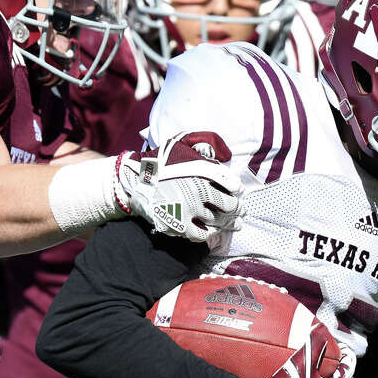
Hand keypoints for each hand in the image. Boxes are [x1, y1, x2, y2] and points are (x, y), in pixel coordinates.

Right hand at [114, 130, 243, 243]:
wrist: (135, 179)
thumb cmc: (161, 160)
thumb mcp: (183, 143)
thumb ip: (206, 142)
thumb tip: (227, 154)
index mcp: (202, 172)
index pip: (231, 183)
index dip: (238, 188)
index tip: (239, 191)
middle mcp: (198, 192)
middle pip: (229, 205)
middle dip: (238, 209)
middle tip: (242, 211)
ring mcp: (189, 210)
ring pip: (218, 221)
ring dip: (229, 223)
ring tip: (236, 224)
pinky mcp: (178, 225)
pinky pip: (200, 234)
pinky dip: (209, 233)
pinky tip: (212, 231)